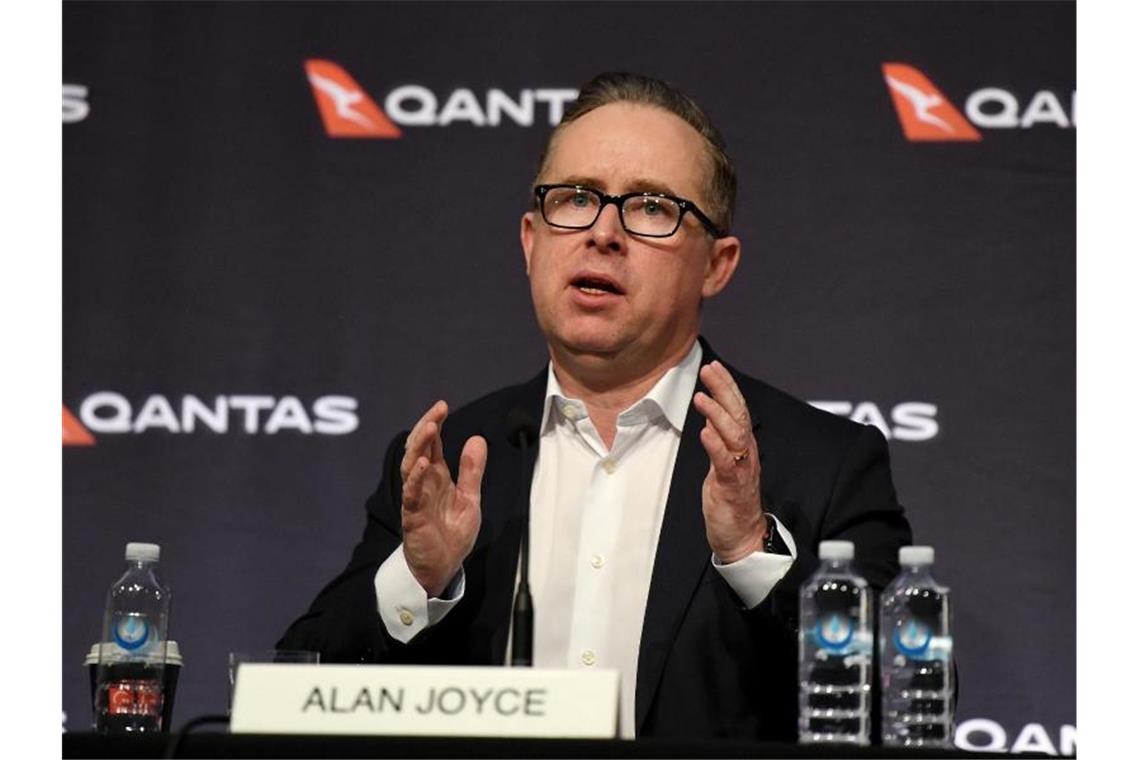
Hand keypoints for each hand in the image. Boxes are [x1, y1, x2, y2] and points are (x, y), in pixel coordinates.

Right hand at [399, 400, 486, 596]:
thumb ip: (471, 470)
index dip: (435, 424)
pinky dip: (416, 478)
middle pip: (418, 449)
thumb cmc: (452, 533)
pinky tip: (423, 464)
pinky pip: (411, 494)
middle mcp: (423, 483)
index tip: (443, 406)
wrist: (444, 567)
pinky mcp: (413, 516)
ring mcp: (416, 498)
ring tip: (430, 428)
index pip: (432, 444)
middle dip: (426, 428)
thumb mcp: (470, 497)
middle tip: (437, 411)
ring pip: (411, 466)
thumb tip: (476, 438)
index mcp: (436, 477)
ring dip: (419, 446)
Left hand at [693, 361, 767, 563]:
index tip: (714, 367)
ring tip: (702, 397)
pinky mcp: (732, 487)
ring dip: (718, 414)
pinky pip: (726, 463)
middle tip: (710, 370)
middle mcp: (746, 453)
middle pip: (739, 414)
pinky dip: (716, 446)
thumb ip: (719, 440)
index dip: (727, 386)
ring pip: (735, 435)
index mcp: (743, 445)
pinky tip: (704, 432)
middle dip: (724, 390)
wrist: (742, 537)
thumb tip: (710, 418)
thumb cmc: (731, 500)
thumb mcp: (723, 463)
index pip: (737, 409)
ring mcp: (741, 469)